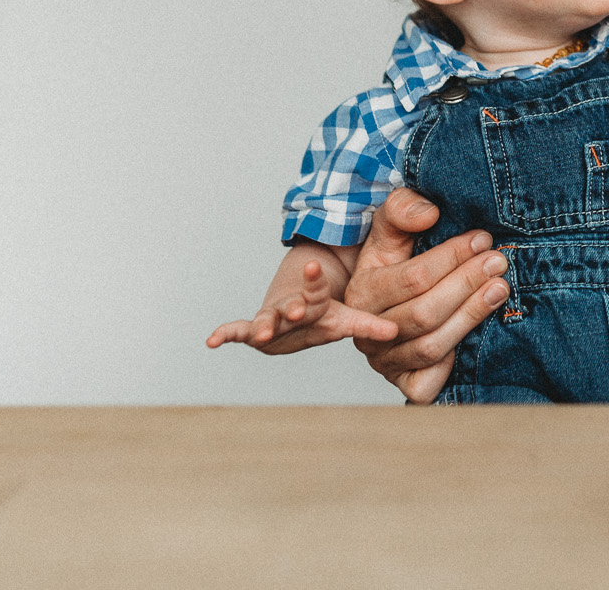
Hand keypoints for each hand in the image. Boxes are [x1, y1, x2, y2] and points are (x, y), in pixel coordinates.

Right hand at [205, 256, 397, 354]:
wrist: (299, 302)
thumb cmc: (326, 311)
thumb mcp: (347, 317)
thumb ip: (369, 325)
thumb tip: (397, 331)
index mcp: (317, 300)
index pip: (318, 290)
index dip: (316, 282)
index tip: (315, 267)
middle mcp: (293, 307)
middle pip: (293, 305)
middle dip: (294, 308)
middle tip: (296, 308)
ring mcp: (274, 317)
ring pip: (268, 318)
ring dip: (264, 325)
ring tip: (260, 332)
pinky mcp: (258, 329)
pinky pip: (240, 330)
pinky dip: (225, 334)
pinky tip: (211, 341)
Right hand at [343, 189, 512, 403]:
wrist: (389, 299)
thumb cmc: (394, 260)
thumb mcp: (391, 227)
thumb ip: (403, 209)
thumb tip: (429, 214)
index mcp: (362, 291)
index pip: (414, 278)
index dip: (453, 257)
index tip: (483, 239)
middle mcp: (370, 331)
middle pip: (425, 313)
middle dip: (467, 285)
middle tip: (499, 263)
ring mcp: (385, 361)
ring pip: (431, 346)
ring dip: (471, 316)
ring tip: (500, 289)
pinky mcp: (403, 383)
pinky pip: (426, 384)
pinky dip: (450, 366)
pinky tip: (476, 337)